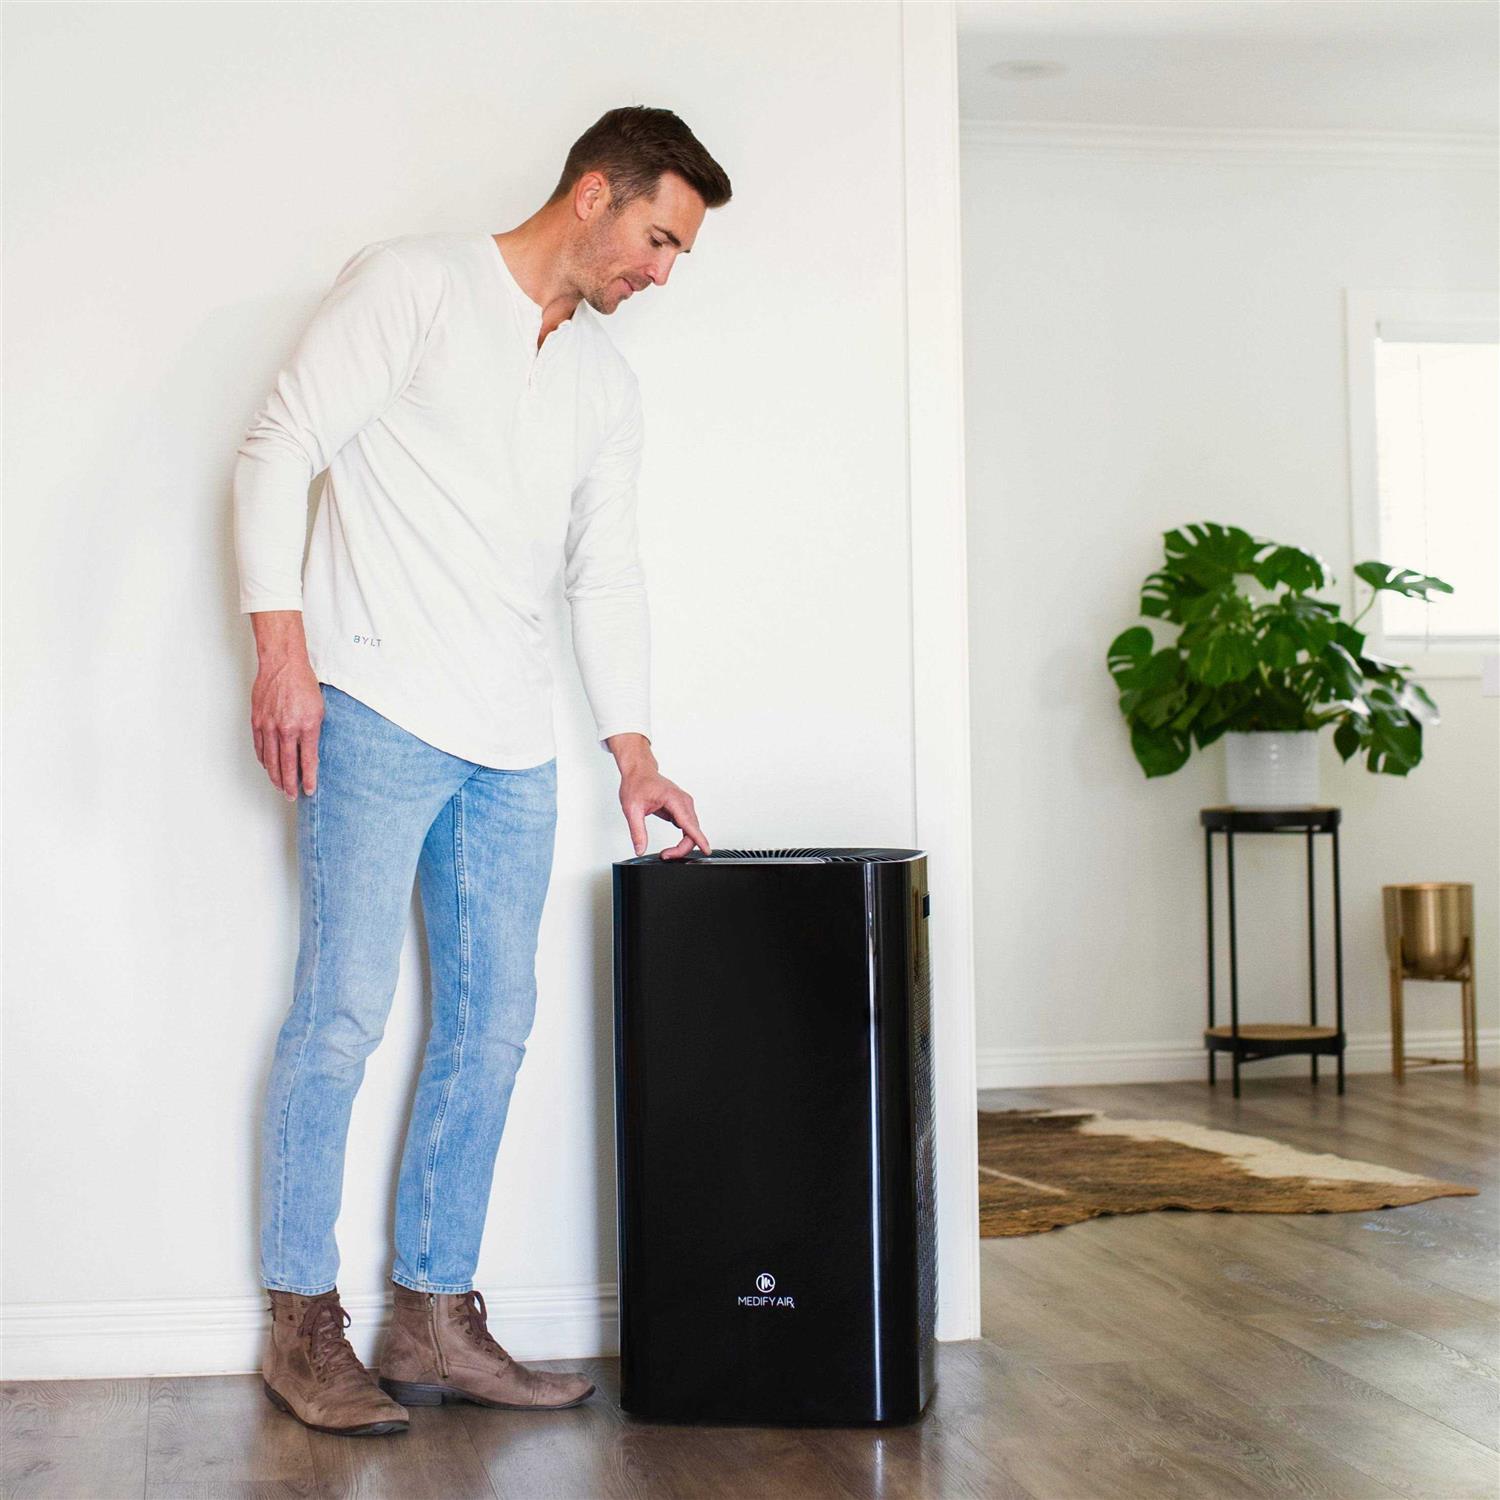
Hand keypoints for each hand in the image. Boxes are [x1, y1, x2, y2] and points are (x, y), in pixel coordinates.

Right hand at [250, 656, 323, 800]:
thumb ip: (314, 733)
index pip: (307, 761)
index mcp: (306, 727)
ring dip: (275, 776)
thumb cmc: (303, 684)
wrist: (282, 665)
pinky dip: (264, 760)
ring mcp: (269, 726)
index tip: (309, 790)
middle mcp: (286, 729)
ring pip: (270, 760)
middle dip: (290, 784)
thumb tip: (311, 753)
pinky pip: (260, 747)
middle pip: (286, 765)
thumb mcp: (319, 710)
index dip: (308, 779)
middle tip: (292, 796)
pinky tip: (268, 767)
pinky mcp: (257, 722)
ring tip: (280, 787)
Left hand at [616, 755, 711, 859]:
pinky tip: (674, 845)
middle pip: (692, 831)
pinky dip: (683, 839)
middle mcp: (684, 801)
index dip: (699, 839)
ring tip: (667, 853)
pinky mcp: (683, 809)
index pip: (689, 823)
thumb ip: (637, 831)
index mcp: (674, 799)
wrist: (639, 772)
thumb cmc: (637, 784)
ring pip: (692, 831)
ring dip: (682, 845)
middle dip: (681, 848)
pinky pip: (689, 828)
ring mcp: (685, 805)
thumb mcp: (632, 809)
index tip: (706, 850)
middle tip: (665, 856)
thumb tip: (640, 849)